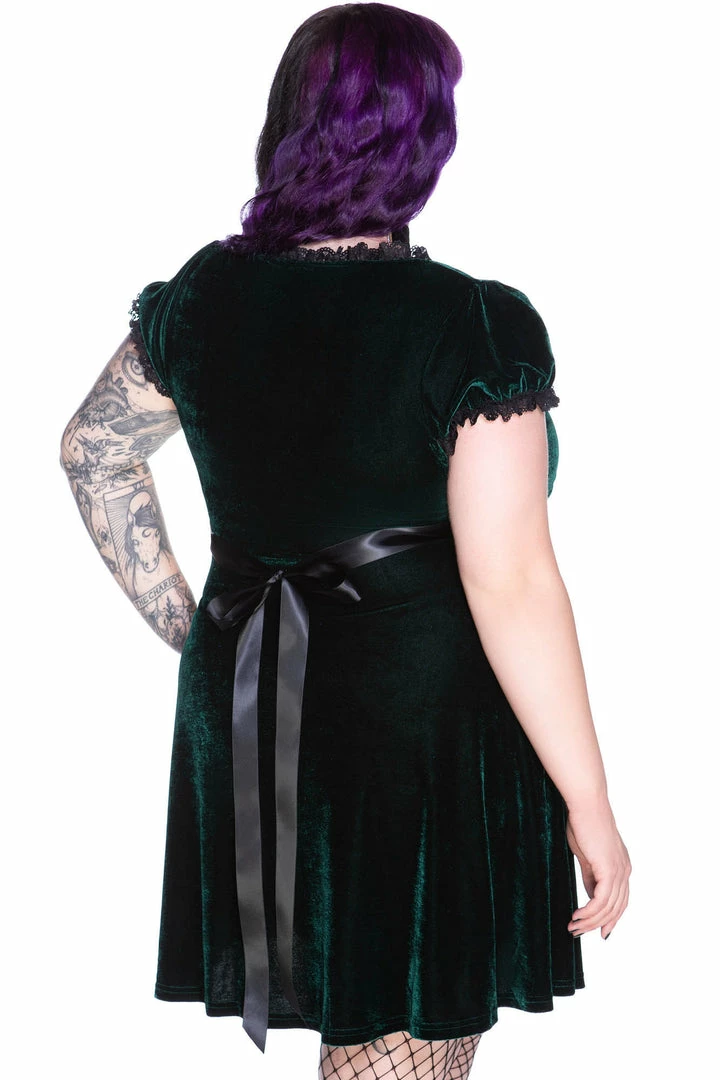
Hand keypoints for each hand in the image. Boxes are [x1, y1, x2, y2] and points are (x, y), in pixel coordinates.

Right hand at [565, 800, 630, 939]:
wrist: (586, 805)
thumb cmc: (583, 823)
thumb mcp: (587, 855)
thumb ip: (591, 875)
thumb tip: (591, 895)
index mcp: (621, 866)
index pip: (620, 901)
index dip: (610, 918)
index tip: (598, 931)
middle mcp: (624, 871)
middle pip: (615, 908)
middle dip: (596, 924)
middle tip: (577, 932)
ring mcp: (619, 871)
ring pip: (608, 908)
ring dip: (589, 921)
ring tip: (572, 927)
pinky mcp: (609, 870)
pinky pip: (601, 900)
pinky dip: (589, 912)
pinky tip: (576, 916)